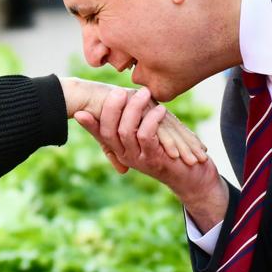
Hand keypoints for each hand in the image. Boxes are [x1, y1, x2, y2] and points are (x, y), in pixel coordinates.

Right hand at [73, 85, 228, 227]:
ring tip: (143, 92)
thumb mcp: (149, 136)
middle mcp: (126, 155)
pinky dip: (151, 121)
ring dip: (134, 109)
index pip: (100, 133)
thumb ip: (135, 123)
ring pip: (127, 131)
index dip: (89, 124)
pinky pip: (147, 137)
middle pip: (110, 131)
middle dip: (112, 109)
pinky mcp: (154, 159)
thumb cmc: (171, 156)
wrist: (192, 180)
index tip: (79, 112)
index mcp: (120, 149)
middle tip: (119, 90)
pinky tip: (160, 109)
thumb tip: (113, 113)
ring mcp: (138, 158)